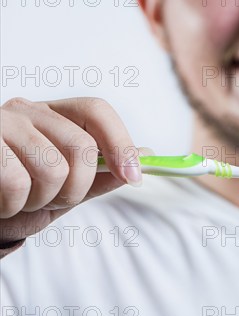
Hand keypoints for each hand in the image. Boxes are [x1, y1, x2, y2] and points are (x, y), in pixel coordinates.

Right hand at [0, 97, 142, 256]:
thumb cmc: (17, 194)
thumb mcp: (64, 187)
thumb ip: (100, 173)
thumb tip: (146, 154)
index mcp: (53, 115)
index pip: (97, 111)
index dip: (121, 144)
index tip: (133, 177)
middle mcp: (26, 110)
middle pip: (81, 146)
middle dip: (76, 188)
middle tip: (52, 199)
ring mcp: (0, 123)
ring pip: (52, 167)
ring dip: (41, 200)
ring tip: (22, 200)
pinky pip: (16, 180)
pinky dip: (14, 205)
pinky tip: (3, 203)